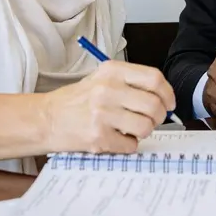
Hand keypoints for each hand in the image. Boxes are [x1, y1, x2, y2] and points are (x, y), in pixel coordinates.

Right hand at [43, 60, 174, 152]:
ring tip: (131, 129)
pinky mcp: (98, 136)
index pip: (154, 79)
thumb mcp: (102, 79)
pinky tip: (116, 138)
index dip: (168, 94)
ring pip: (146, 127)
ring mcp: (102, 114)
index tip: (169, 103)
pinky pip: (130, 145)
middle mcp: (107, 89)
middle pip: (154, 105)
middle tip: (152, 120)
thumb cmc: (77, 100)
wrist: (46, 119)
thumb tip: (164, 98)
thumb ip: (131, 83)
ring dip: (144, 132)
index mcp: (112, 71)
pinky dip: (128, 145)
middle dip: (159, 117)